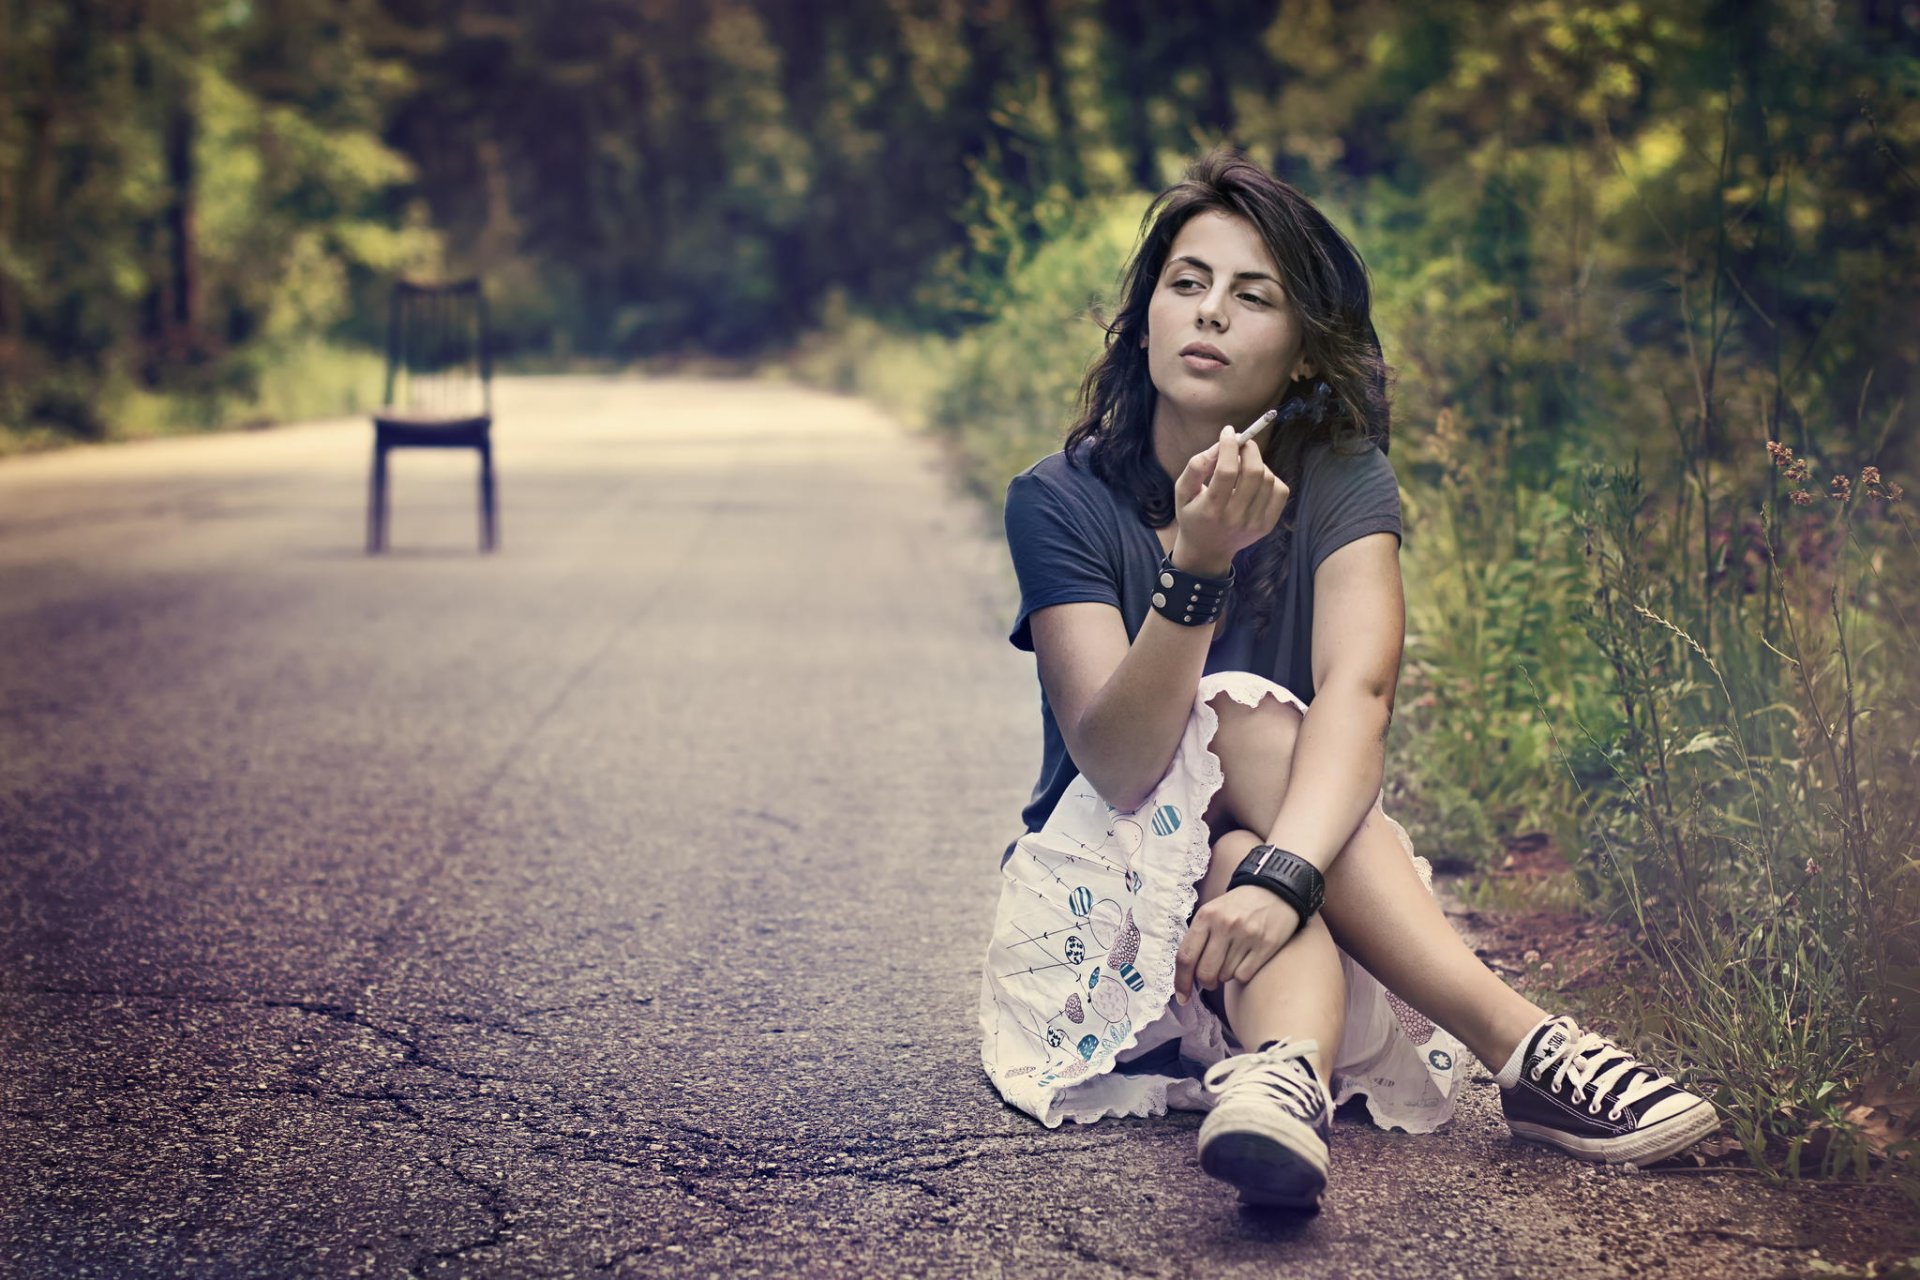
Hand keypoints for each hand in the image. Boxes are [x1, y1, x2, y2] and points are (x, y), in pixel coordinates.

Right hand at [1170, 424, 1290, 575]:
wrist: (1207, 550)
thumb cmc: (1193, 514)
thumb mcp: (1183, 491)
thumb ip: (1195, 466)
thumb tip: (1220, 445)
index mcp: (1211, 509)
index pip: (1226, 471)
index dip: (1230, 446)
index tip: (1228, 432)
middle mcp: (1235, 518)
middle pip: (1254, 472)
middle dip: (1249, 449)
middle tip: (1242, 442)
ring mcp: (1254, 523)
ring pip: (1268, 479)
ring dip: (1258, 463)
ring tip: (1244, 465)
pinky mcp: (1267, 525)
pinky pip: (1280, 491)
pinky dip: (1271, 478)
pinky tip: (1256, 480)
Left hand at [1175, 885, 1300, 1003]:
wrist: (1275, 890)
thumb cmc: (1238, 906)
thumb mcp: (1213, 911)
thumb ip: (1199, 938)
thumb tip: (1187, 975)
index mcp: (1206, 916)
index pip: (1186, 956)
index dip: (1181, 981)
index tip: (1182, 997)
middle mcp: (1224, 925)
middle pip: (1205, 972)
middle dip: (1206, 983)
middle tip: (1210, 981)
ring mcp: (1246, 935)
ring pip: (1225, 976)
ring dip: (1225, 975)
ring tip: (1233, 958)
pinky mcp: (1266, 945)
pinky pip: (1244, 976)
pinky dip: (1242, 974)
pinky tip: (1247, 960)